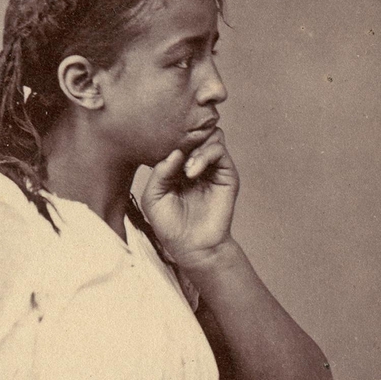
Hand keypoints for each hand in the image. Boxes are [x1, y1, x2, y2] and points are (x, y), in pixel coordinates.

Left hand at [140, 129, 239, 267]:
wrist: (193, 246)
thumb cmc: (171, 225)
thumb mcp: (153, 197)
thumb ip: (159, 171)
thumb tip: (175, 151)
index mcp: (178, 166)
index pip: (177, 139)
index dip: (167, 141)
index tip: (156, 153)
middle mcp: (197, 163)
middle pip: (196, 133)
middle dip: (184, 139)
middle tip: (175, 158)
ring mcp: (213, 168)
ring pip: (210, 135)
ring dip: (195, 148)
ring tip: (185, 170)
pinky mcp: (227, 174)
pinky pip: (219, 150)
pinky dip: (204, 156)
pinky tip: (192, 173)